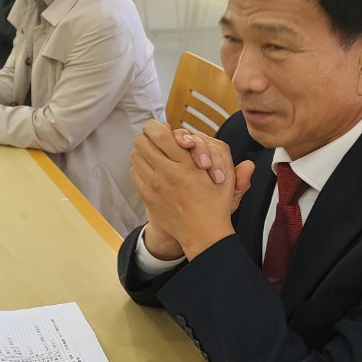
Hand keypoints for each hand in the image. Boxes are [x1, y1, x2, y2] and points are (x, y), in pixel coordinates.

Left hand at [128, 120, 253, 259]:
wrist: (202, 234)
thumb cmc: (216, 205)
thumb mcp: (226, 179)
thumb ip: (223, 156)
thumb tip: (212, 142)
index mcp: (188, 165)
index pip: (159, 135)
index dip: (155, 127)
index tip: (160, 128)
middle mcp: (168, 173)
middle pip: (141, 142)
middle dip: (146, 138)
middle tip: (154, 140)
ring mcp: (155, 185)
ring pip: (136, 156)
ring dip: (143, 152)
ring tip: (153, 154)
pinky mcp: (147, 196)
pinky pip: (134, 173)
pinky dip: (140, 168)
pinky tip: (151, 170)